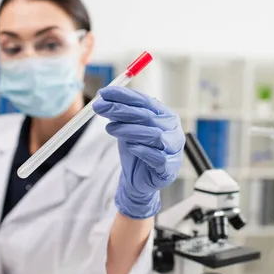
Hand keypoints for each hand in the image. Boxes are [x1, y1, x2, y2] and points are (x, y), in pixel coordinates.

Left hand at [93, 87, 184, 218]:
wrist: (138, 179)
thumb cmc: (136, 150)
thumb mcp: (126, 128)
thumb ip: (120, 114)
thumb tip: (103, 98)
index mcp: (165, 115)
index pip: (144, 101)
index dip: (124, 96)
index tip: (104, 93)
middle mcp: (172, 129)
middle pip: (147, 116)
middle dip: (121, 110)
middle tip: (100, 108)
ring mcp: (173, 149)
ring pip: (154, 135)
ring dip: (129, 130)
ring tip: (110, 128)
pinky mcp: (169, 167)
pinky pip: (157, 157)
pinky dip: (142, 150)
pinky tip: (130, 147)